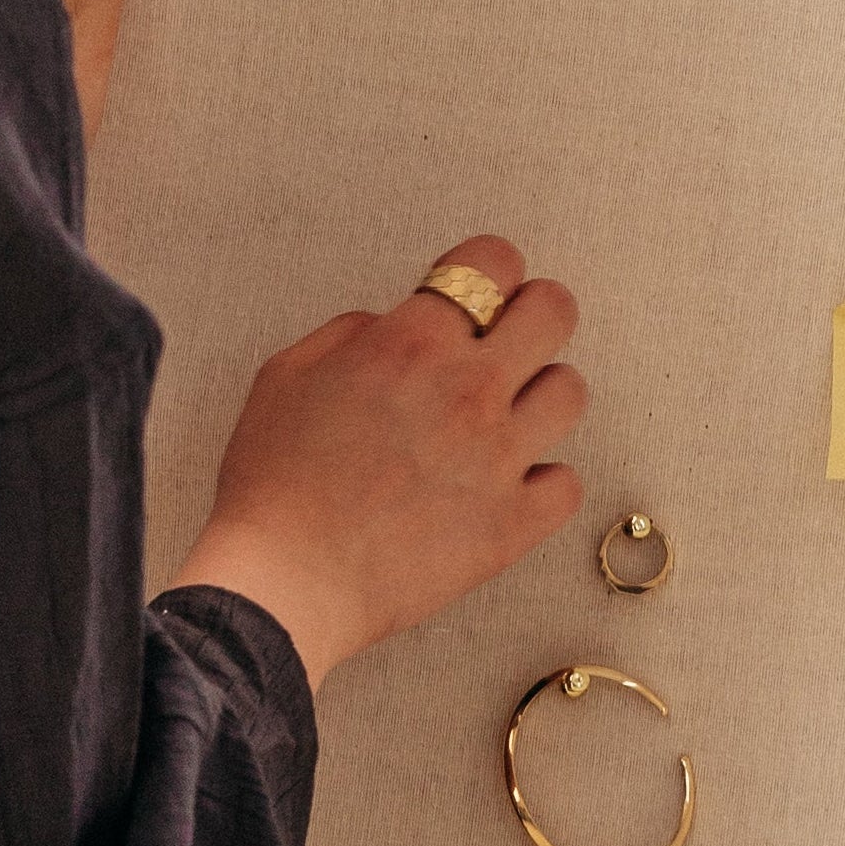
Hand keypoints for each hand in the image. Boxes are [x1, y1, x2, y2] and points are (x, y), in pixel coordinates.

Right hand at [165, 238, 586, 686]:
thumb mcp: (286, 375)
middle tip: (508, 338)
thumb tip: (397, 323)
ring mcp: (499, 458)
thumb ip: (352, 333)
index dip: (487, 269)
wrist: (282, 584)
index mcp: (410, 344)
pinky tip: (505, 485)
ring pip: (571, 392)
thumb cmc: (273, 486)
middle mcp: (468, 390)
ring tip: (502, 418)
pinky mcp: (513, 524)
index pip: (493, 262)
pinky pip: (567, 483)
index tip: (478, 292)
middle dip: (533, 313)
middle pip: (555, 311)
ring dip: (539, 396)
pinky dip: (542, 482)